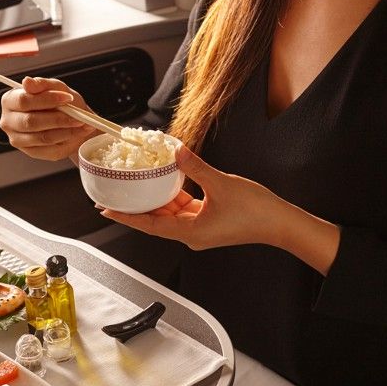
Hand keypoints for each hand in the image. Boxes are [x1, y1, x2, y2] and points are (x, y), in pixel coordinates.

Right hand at [0, 76, 95, 160]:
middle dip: (58, 118)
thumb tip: (27, 82)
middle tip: (78, 115)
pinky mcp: (31, 152)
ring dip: (66, 130)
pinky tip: (77, 132)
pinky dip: (67, 139)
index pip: (23, 101)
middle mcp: (8, 122)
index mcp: (10, 101)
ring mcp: (18, 139)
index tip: (67, 98)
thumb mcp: (55, 87)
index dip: (47, 99)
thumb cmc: (60, 102)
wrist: (71, 120)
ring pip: (42, 137)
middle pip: (30, 122)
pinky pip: (50, 149)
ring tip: (81, 123)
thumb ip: (42, 84)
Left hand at [100, 144, 284, 249]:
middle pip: (156, 220)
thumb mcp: (221, 183)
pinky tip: (170, 181)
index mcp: (190, 232)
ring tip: (140, 184)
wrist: (280, 223)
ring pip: (170, 214)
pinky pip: (184, 210)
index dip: (125, 217)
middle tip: (117, 193)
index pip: (148, 225)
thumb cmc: (255, 211)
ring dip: (157, 199)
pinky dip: (175, 197)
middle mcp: (192, 235)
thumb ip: (195, 167)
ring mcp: (201, 229)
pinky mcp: (210, 222)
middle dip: (137, 206)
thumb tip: (176, 150)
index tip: (106, 210)